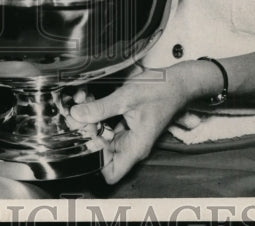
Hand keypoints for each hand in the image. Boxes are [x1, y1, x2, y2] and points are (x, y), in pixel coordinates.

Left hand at [68, 63, 198, 183]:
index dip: (94, 161)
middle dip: (89, 137)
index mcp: (135, 147)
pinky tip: (92, 101)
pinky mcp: (127, 124)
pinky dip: (98, 117)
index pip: (110, 173)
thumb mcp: (127, 97)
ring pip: (103, 139)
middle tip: (79, 116)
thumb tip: (77, 115)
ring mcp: (129, 135)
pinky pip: (107, 127)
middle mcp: (132, 145)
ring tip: (84, 104)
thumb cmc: (161, 91)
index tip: (86, 138)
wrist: (178, 82)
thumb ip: (101, 108)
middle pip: (102, 154)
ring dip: (91, 125)